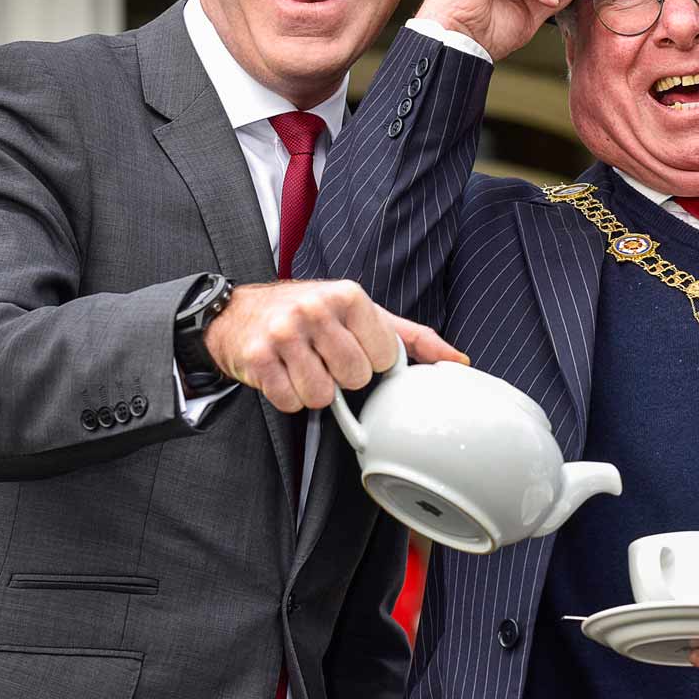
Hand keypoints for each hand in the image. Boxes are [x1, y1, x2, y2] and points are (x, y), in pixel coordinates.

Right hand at [204, 279, 467, 411]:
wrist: (240, 313)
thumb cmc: (312, 314)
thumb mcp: (364, 315)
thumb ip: (413, 338)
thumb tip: (458, 360)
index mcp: (349, 296)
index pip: (384, 356)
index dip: (371, 361)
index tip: (355, 348)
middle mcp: (315, 309)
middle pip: (355, 378)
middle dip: (343, 377)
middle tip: (326, 358)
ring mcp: (284, 332)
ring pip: (322, 395)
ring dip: (315, 390)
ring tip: (304, 366)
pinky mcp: (258, 358)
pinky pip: (290, 402)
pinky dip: (289, 397)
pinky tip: (284, 374)